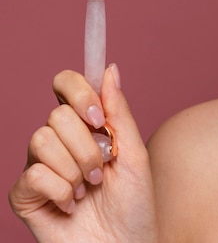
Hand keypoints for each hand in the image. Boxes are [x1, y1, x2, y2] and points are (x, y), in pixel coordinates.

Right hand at [9, 65, 156, 242]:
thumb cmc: (134, 204)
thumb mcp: (135, 154)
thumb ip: (120, 113)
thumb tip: (110, 69)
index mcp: (86, 127)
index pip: (66, 85)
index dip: (77, 92)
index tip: (98, 116)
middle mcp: (60, 141)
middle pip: (56, 115)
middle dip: (87, 146)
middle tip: (101, 171)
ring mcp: (41, 166)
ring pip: (41, 140)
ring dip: (75, 169)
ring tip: (88, 189)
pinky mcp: (26, 195)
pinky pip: (34, 174)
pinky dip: (61, 191)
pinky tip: (71, 205)